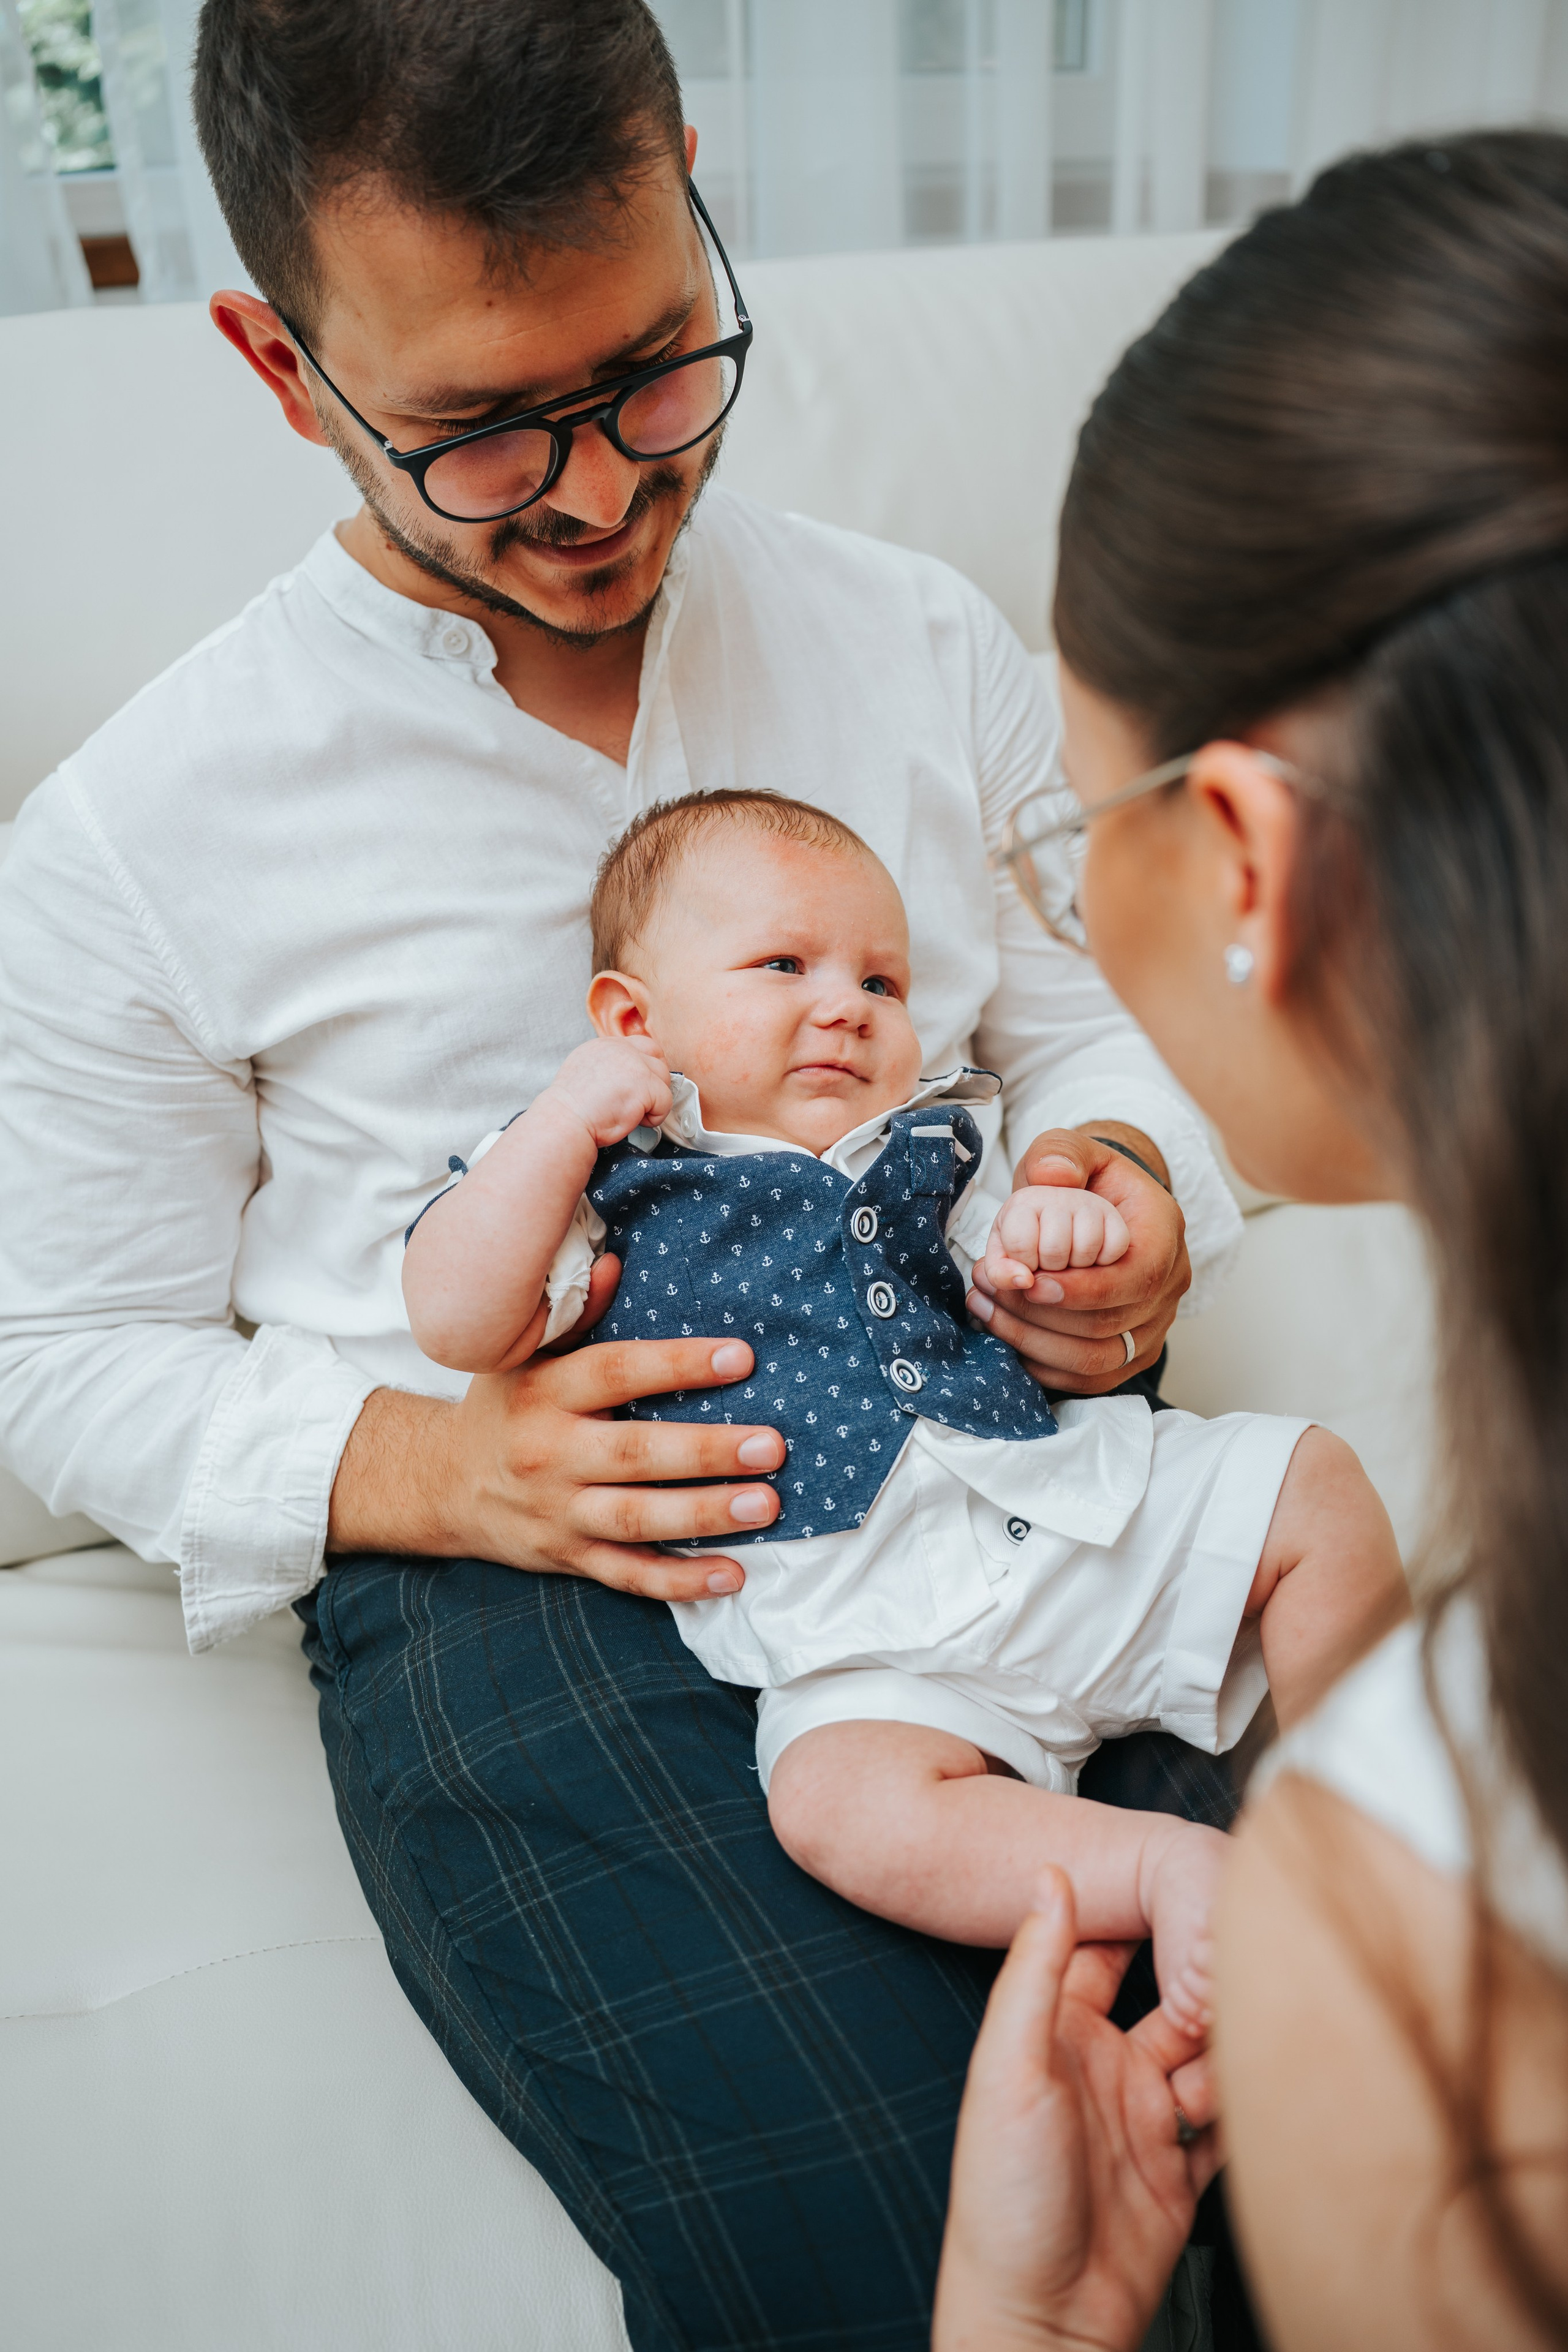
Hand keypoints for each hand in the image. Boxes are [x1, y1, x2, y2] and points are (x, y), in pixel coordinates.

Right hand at [327, 1304, 785, 1603]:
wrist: (442, 1484)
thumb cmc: (504, 1407)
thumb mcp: (523, 1354)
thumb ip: (577, 1314)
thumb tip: (617, 1263)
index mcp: (542, 1393)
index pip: (615, 1373)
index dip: (677, 1365)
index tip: (740, 1357)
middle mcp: (549, 1456)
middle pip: (634, 1455)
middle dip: (706, 1451)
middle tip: (772, 1444)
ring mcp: (559, 1514)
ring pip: (637, 1520)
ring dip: (705, 1515)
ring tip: (767, 1503)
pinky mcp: (568, 1558)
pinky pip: (628, 1576)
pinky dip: (681, 1582)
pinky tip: (733, 1576)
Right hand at [537, 1034, 672, 1150]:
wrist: (565, 1121)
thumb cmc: (573, 1107)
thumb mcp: (585, 1070)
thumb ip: (609, 1065)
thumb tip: (629, 1074)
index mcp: (606, 1045)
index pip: (643, 1045)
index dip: (647, 1067)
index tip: (640, 1086)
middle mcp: (621, 1049)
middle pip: (658, 1060)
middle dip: (654, 1083)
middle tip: (638, 1102)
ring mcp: (634, 1064)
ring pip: (664, 1080)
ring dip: (653, 1101)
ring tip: (630, 1113)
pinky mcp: (644, 1084)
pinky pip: (666, 1101)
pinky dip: (655, 1116)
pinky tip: (633, 1120)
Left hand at [933, 1871, 1220, 2351]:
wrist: (1040, 2321)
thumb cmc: (1005, 2198)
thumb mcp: (1010, 2069)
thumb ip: (1035, 1970)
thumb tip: (1048, 1871)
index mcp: (1055, 2033)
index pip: (1105, 1949)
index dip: (1147, 1918)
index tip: (1193, 1888)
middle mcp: (1103, 2066)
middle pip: (1172, 2001)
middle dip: (1205, 1990)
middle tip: (1237, 1982)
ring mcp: (1144, 2118)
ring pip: (1209, 2057)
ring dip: (1229, 2056)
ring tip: (1236, 2065)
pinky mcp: (1179, 2172)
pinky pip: (1229, 2124)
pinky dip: (1251, 2110)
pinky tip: (1270, 2098)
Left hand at [967, 1127, 1189, 1394]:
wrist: (1104, 1209)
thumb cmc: (1088, 1182)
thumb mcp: (1073, 1151)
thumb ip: (1061, 1155)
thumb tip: (1051, 1177)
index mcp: (1164, 1234)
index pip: (1137, 1278)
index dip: (1083, 1290)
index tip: (1031, 1281)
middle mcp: (1169, 1285)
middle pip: (1109, 1326)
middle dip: (1040, 1315)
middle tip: (987, 1289)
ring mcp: (1153, 1326)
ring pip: (1096, 1361)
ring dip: (1032, 1342)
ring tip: (985, 1308)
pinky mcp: (1131, 1355)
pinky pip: (1088, 1380)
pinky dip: (1041, 1365)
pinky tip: (1003, 1334)